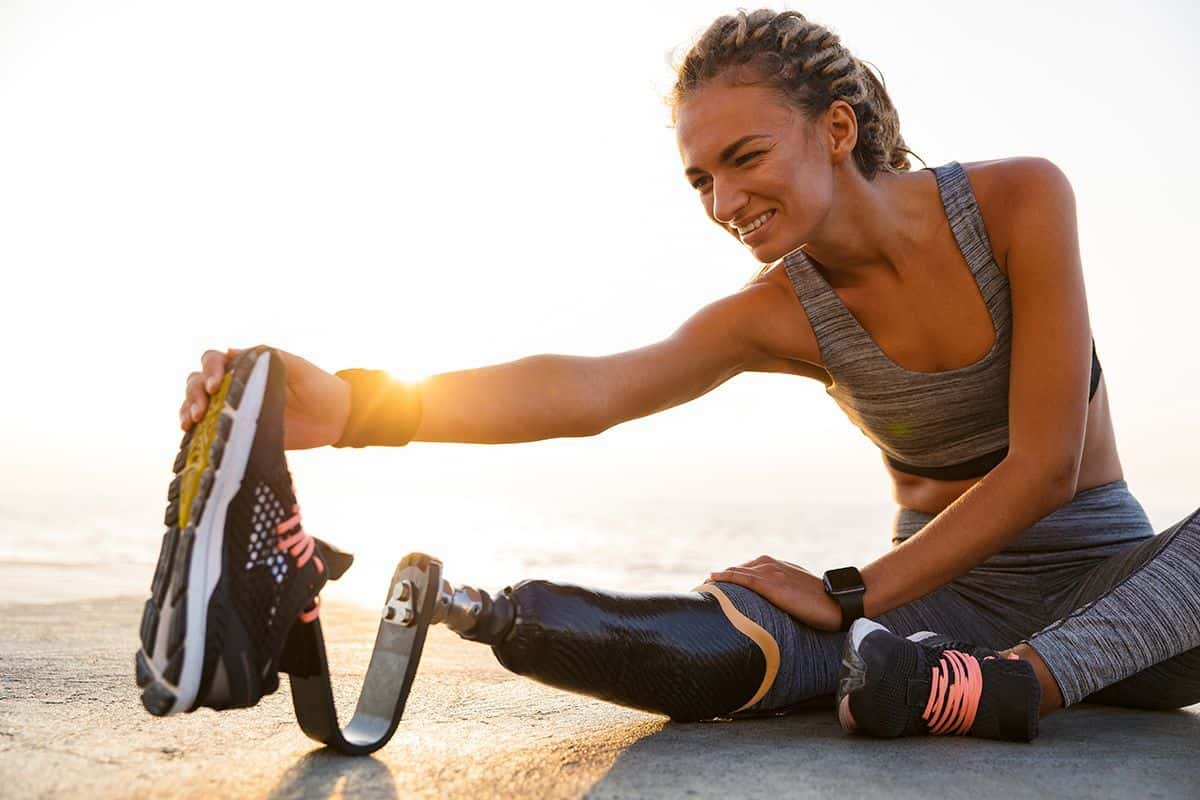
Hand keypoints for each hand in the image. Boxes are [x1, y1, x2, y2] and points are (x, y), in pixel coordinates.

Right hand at [179, 346, 351, 449]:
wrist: (336, 419)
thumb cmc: (319, 386)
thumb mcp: (296, 366)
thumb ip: (267, 357)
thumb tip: (229, 351)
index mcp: (247, 366)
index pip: (214, 360)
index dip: (209, 369)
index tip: (215, 385)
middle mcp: (236, 385)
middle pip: (197, 381)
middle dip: (193, 392)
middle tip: (201, 409)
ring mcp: (234, 408)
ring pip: (197, 402)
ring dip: (188, 408)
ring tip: (191, 421)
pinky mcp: (238, 431)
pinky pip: (209, 428)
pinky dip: (194, 428)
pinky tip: (190, 432)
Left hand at [707, 556, 842, 631]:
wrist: (837, 603)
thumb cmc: (821, 602)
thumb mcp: (798, 592)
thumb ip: (783, 592)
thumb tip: (776, 606)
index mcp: (777, 566)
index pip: (747, 569)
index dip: (731, 576)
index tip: (716, 583)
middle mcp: (771, 565)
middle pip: (739, 569)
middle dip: (722, 577)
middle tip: (703, 585)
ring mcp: (771, 573)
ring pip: (737, 572)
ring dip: (718, 577)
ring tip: (701, 584)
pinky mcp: (772, 584)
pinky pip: (743, 578)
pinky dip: (726, 577)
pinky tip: (712, 578)